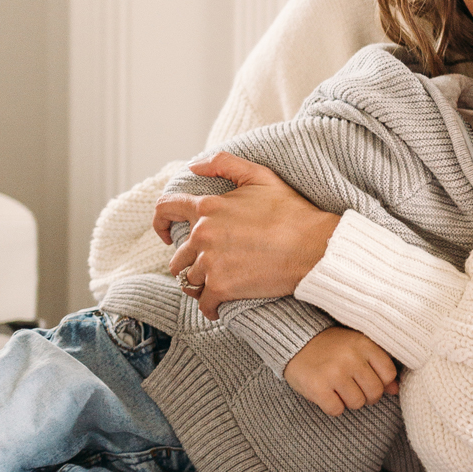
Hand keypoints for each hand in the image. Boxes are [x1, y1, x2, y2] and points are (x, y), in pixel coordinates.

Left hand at [156, 154, 339, 319]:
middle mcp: (202, 235)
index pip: (165, 209)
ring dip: (200, 284)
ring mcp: (210, 263)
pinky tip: (218, 308)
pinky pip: (204, 303)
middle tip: (207, 267)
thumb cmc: (292, 212)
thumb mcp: (260, 176)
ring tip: (214, 287)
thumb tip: (194, 166)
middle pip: (178, 255)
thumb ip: (224, 163)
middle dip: (189, 261)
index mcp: (207, 208)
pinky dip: (209, 307)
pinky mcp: (222, 287)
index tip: (163, 232)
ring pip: (189, 280)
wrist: (313, 246)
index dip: (159, 221)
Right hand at [283, 327, 398, 416]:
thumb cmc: (330, 347)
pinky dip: (332, 406)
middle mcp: (351, 357)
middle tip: (352, 387)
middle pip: (375, 392)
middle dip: (366, 395)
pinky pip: (337, 410)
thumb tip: (395, 389)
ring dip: (348, 401)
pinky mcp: (318, 387)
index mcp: (363, 344)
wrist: (293, 342)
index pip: (389, 373)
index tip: (368, 379)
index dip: (382, 382)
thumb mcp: (356, 347)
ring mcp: (334, 373)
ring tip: (337, 388)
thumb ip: (377, 365)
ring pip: (357, 403)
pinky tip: (326, 393)